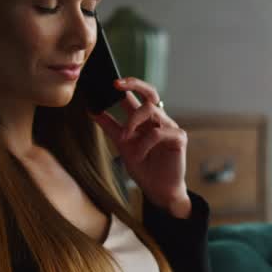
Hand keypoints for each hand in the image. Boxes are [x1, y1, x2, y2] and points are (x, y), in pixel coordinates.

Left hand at [88, 77, 188, 211]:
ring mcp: (170, 127)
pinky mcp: (179, 138)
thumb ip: (110, 126)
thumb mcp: (122, 144)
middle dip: (134, 84)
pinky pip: (158, 133)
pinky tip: (140, 155)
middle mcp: (159, 120)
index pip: (138, 95)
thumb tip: (92, 110)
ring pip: (150, 110)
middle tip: (116, 85)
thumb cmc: (144, 167)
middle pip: (151, 92)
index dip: (127, 85)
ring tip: (124, 138)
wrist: (158, 190)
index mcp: (146, 120)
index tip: (110, 81)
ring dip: (132, 122)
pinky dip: (144, 144)